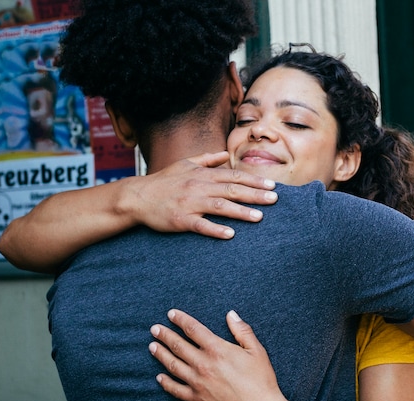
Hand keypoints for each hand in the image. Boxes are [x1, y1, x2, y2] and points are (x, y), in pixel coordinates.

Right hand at [125, 152, 277, 238]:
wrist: (138, 196)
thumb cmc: (163, 181)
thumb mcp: (185, 164)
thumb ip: (207, 159)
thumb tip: (225, 154)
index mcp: (203, 175)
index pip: (234, 176)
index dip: (255, 181)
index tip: (272, 185)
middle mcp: (199, 187)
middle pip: (232, 190)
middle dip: (255, 195)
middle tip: (275, 200)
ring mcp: (190, 203)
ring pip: (220, 207)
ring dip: (241, 212)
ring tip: (259, 218)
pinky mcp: (181, 219)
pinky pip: (200, 225)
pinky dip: (215, 229)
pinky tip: (230, 234)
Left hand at [149, 309, 289, 400]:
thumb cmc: (261, 380)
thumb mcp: (256, 350)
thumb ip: (242, 330)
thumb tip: (231, 314)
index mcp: (217, 349)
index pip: (193, 329)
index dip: (180, 320)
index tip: (171, 314)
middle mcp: (203, 364)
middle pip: (178, 345)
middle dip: (164, 335)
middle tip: (154, 329)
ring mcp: (198, 383)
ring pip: (172, 365)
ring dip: (161, 354)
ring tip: (152, 347)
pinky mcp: (197, 399)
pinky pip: (176, 390)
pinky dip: (166, 383)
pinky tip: (159, 377)